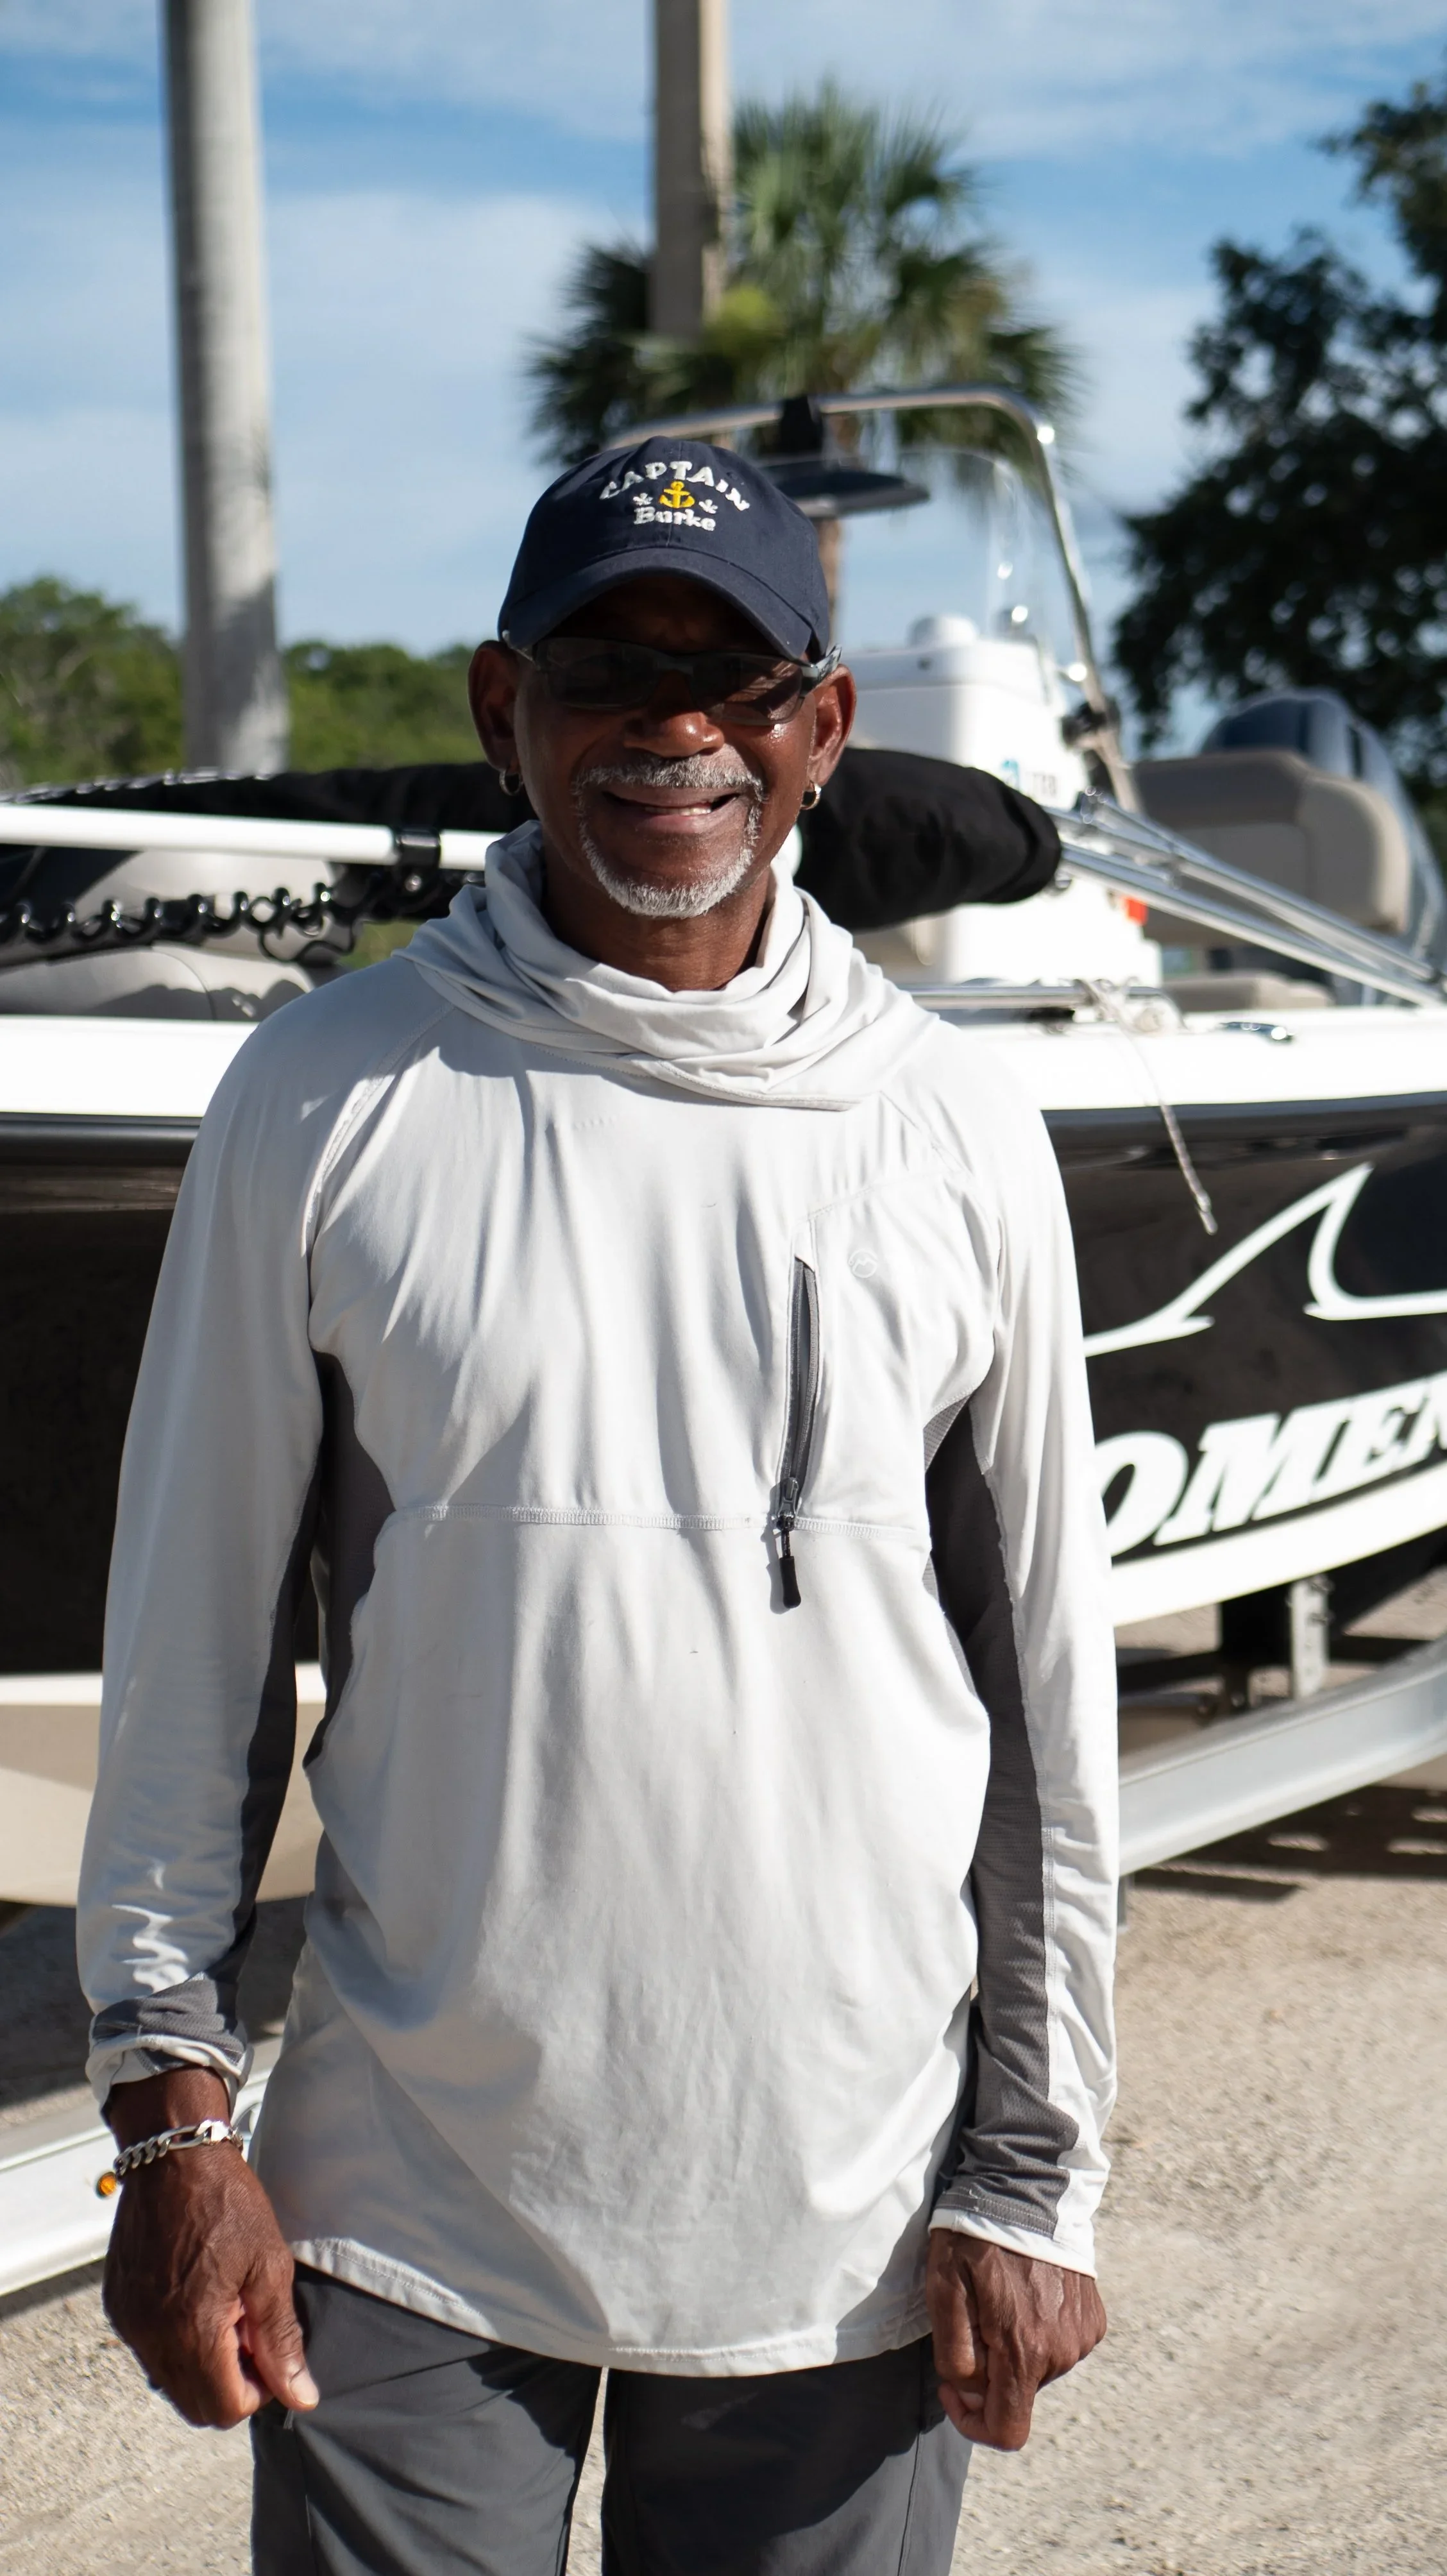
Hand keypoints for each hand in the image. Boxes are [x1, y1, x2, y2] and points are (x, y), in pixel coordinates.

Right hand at [102, 2067, 318, 2429]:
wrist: (174, 2157)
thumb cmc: (226, 2203)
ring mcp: (131, 2324)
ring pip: (170, 2381)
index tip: (270, 2349)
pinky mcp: (119, 2307)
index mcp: (193, 2331)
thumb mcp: (269, 2267)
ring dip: (203, 2364)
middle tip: (251, 2332)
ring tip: (226, 2309)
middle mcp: (153, 2337)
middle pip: (195, 2405)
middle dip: (230, 2383)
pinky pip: (149, 2350)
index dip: (259, 2389)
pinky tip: (199, 2297)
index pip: (225, 2409)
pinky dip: (176, 2341)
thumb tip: (301, 2396)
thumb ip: (282, 2339)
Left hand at [927, 2227, 1104, 2450]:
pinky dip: (1038, 2331)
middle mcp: (1062, 2352)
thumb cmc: (976, 2236)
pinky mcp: (1093, 2318)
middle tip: (974, 2317)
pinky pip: (1059, 2344)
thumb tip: (971, 2392)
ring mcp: (1082, 2336)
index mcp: (1024, 2352)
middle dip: (990, 2370)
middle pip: (1018, 2393)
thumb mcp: (944, 2291)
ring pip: (1037, 2369)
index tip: (954, 2387)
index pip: (1007, 2431)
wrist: (1026, 2186)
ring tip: (1001, 2297)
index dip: (973, 2423)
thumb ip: (955, 2355)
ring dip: (1014, 2348)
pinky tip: (1027, 2292)